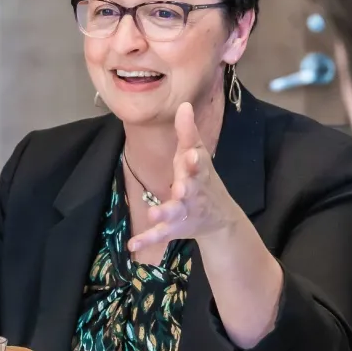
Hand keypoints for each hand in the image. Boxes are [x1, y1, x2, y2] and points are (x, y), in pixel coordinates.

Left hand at [127, 102, 248, 250]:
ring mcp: (184, 212)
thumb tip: (184, 104)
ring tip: (152, 215)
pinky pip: (159, 235)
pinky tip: (132, 246)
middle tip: (180, 189)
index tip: (192, 154)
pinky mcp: (175, 228)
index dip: (194, 160)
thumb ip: (188, 132)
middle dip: (185, 189)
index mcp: (197, 172)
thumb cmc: (202, 178)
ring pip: (174, 213)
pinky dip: (146, 240)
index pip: (197, 164)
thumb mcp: (196, 154)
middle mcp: (192, 192)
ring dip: (164, 214)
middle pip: (189, 190)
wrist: (219, 218)